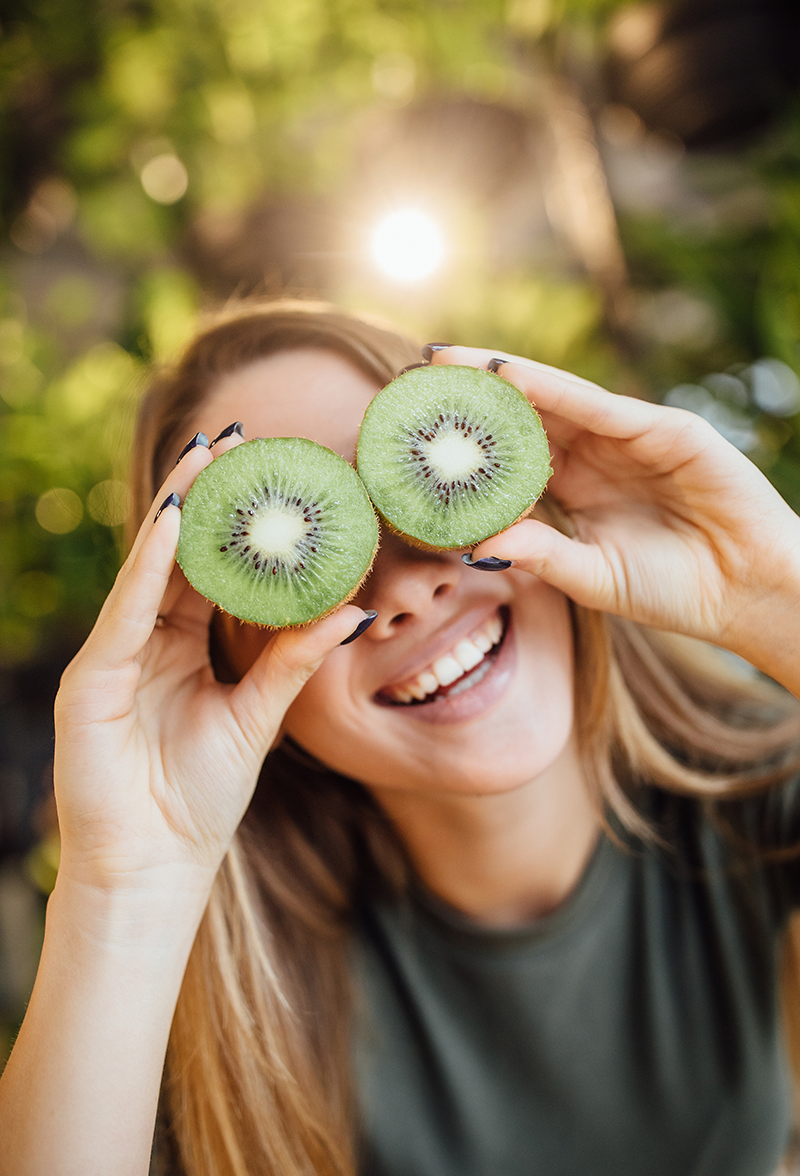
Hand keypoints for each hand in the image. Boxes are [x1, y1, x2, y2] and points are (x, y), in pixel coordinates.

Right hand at [53, 430, 368, 897]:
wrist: (155, 868)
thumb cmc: (199, 797)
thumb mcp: (259, 716)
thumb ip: (294, 660)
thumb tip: (353, 612)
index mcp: (183, 644)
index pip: (209, 566)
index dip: (235, 519)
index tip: (270, 469)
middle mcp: (145, 640)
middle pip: (176, 553)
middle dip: (202, 495)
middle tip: (237, 438)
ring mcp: (114, 657)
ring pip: (148, 569)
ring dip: (175, 511)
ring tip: (206, 456)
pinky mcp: (92, 682)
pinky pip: (126, 613)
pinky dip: (148, 566)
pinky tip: (173, 522)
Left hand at [431, 346, 799, 680]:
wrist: (748, 596)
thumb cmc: (675, 590)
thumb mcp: (592, 576)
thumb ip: (541, 553)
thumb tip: (476, 542)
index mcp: (576, 486)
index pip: (511, 454)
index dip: (465, 440)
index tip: (411, 430)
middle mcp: (598, 453)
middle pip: (525, 415)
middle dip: (473, 394)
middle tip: (414, 373)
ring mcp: (631, 437)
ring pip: (557, 399)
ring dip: (503, 379)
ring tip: (447, 363)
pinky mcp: (668, 430)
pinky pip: (602, 408)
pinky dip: (557, 391)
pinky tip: (511, 377)